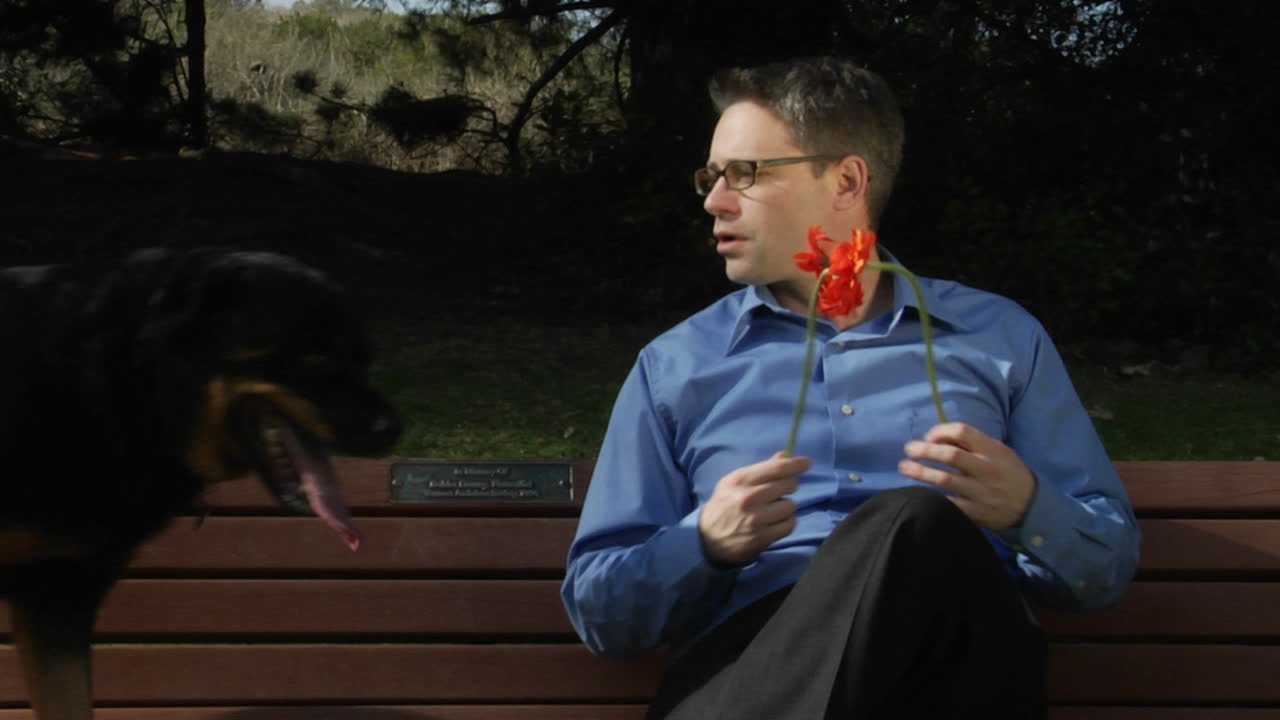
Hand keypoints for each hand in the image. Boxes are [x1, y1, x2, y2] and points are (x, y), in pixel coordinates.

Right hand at [698, 451, 809, 566]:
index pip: (776, 469)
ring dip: (786, 507)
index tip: (807, 463)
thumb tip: (786, 456)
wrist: (708, 539)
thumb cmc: (725, 505)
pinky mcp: (762, 538)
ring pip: (791, 506)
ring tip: (773, 511)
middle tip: (780, 492)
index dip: (795, 464)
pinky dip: (786, 523)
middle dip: (789, 487)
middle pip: (788, 485)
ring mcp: (756, 519)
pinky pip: (790, 525)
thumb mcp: (734, 482)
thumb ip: (761, 469)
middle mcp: (748, 498)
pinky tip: (775, 523)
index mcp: (740, 480)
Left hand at [898, 422, 1036, 530]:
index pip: (963, 432)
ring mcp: (981, 492)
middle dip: (925, 451)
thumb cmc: (1009, 474)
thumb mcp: (1000, 453)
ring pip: (945, 480)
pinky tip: (918, 492)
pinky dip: (932, 497)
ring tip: (904, 467)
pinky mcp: (976, 512)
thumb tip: (939, 437)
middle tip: (909, 449)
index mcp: (993, 450)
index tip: (928, 437)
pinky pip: (949, 504)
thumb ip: (974, 444)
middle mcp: (987, 470)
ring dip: (920, 472)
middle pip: (950, 455)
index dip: (941, 432)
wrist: (1032, 508)